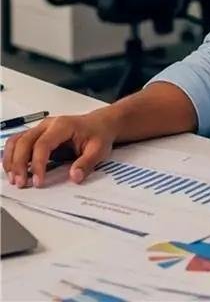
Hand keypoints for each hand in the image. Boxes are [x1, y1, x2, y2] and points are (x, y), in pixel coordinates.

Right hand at [2, 109, 117, 188]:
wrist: (100, 124)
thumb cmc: (99, 135)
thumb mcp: (99, 149)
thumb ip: (87, 163)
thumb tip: (74, 177)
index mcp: (63, 125)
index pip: (43, 144)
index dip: (37, 164)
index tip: (38, 182)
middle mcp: (48, 124)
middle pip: (24, 141)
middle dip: (19, 164)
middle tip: (21, 183)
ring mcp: (41, 128)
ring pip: (17, 141)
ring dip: (11, 160)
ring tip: (14, 179)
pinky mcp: (37, 134)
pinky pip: (18, 142)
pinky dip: (12, 156)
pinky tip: (14, 170)